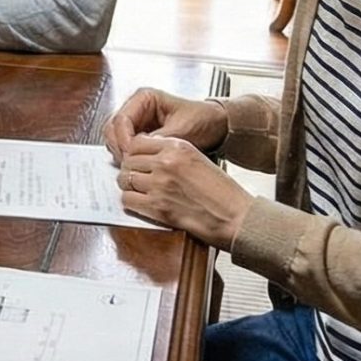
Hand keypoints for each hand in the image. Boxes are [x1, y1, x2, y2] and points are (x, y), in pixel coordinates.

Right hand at [102, 88, 230, 161]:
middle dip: (119, 146)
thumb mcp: (183, 130)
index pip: (122, 119)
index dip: (124, 139)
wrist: (216, 126)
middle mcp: (137, 108)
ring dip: (121, 152)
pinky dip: (127, 156)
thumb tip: (140, 150)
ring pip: (114, 138)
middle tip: (129, 162)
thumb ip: (159, 139)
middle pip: (112, 128)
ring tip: (134, 164)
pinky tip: (138, 164)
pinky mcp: (139, 135)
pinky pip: (124, 146)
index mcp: (145, 98)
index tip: (131, 154)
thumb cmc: (203, 120)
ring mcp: (137, 122)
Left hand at [116, 134, 253, 246]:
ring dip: (128, 185)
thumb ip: (172, 154)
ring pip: (125, 179)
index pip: (138, 142)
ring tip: (138, 190)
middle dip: (130, 169)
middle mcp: (166, 163)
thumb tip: (148, 155)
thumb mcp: (198, 159)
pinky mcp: (157, 207)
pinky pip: (128, 200)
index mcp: (178, 147)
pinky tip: (140, 203)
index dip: (134, 153)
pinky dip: (130, 202)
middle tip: (137, 177)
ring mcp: (160, 185)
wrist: (235, 217)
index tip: (136, 160)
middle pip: (129, 160)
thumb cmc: (222, 192)